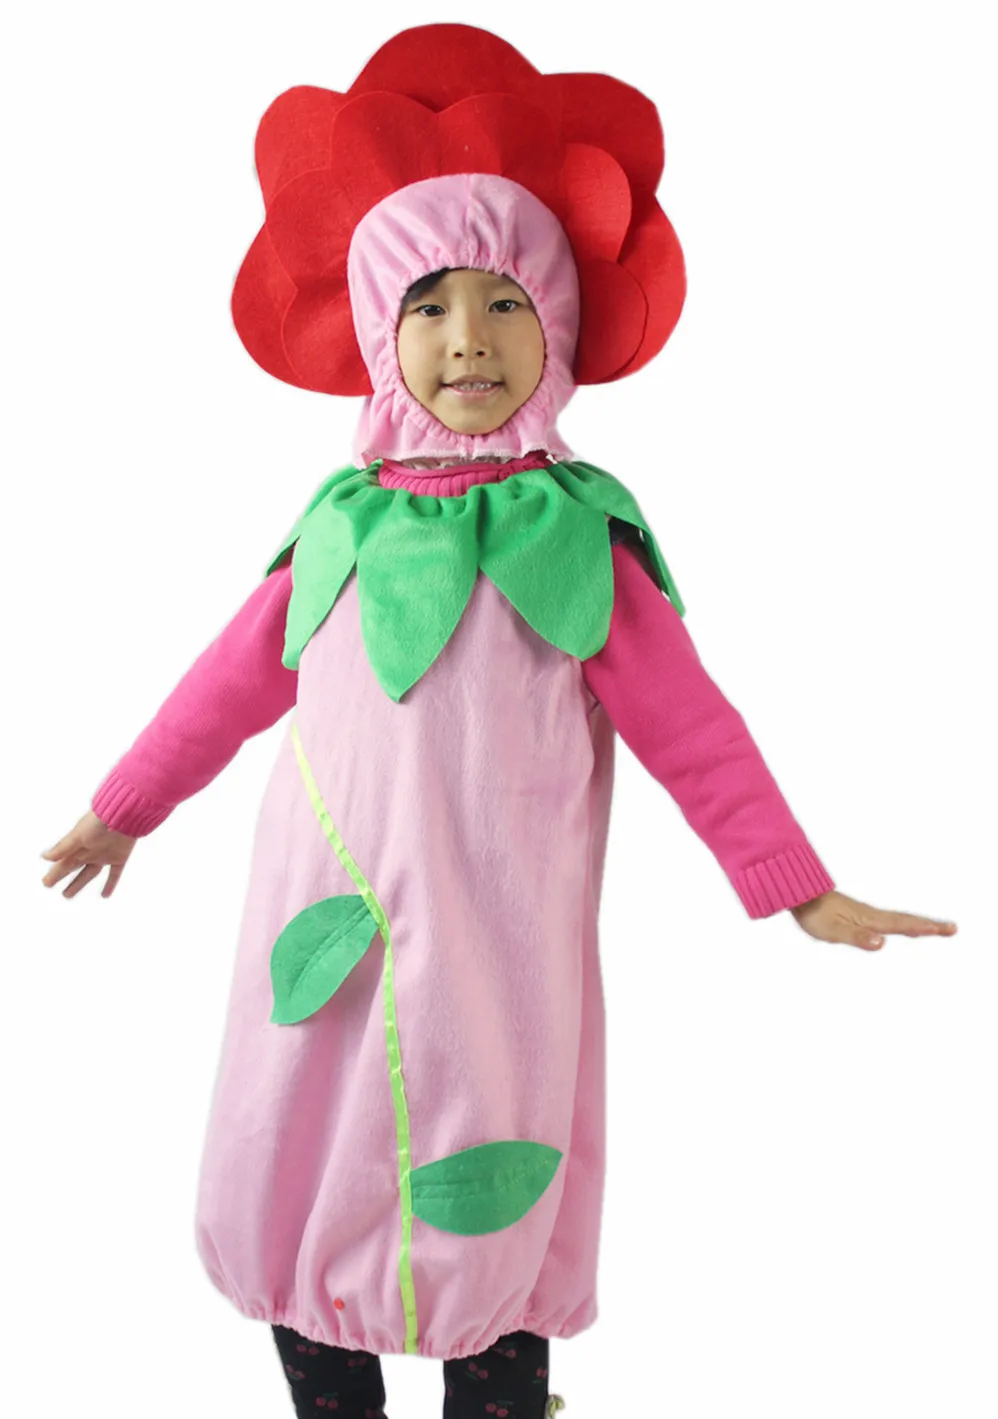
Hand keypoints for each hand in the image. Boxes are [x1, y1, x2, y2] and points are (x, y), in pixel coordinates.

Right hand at [41, 811, 136, 898]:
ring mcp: (104, 855)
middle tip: (49, 886)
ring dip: (78, 884)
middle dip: (61, 876)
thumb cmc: (99, 822)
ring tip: (66, 895)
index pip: (63, 863)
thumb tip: (45, 857)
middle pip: (73, 868)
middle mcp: (89, 851)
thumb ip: (63, 847)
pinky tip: (105, 896)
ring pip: (89, 874)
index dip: (54, 874)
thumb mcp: (79, 835)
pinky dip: (110, 885)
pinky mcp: (119, 857)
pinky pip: (114, 874)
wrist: (126, 814)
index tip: (45, 883)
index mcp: (78, 846)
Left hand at [790, 889, 956, 950]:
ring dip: (917, 923)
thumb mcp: (835, 931)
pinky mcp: (856, 914)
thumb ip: (858, 938)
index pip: (903, 925)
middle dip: (929, 925)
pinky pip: (886, 919)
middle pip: (905, 920)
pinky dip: (901, 923)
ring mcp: (864, 913)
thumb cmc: (815, 914)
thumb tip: (882, 943)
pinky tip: (897, 925)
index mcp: (870, 920)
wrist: (798, 893)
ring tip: (933, 927)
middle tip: (952, 928)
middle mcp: (871, 915)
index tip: (947, 929)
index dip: (925, 928)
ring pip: (897, 919)